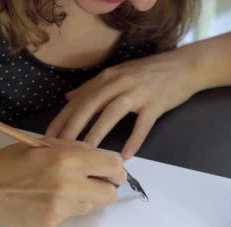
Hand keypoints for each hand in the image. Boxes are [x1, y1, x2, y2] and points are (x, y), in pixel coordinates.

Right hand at [0, 139, 126, 226]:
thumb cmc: (10, 161)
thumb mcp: (44, 144)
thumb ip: (74, 149)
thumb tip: (99, 157)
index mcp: (68, 158)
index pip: (112, 166)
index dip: (116, 170)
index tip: (113, 172)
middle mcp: (69, 184)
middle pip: (110, 193)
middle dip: (106, 188)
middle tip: (95, 184)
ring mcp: (61, 207)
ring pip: (91, 206)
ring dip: (85, 199)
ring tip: (62, 190)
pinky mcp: (52, 223)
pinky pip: (71, 217)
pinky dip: (65, 209)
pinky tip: (45, 201)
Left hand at [45, 50, 198, 158]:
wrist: (183, 67)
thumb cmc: (149, 73)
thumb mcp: (118, 74)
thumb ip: (92, 86)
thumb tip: (68, 97)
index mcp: (107, 77)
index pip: (78, 99)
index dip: (62, 117)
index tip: (46, 136)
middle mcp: (119, 82)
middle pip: (90, 105)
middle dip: (72, 126)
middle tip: (58, 146)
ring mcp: (138, 93)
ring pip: (112, 113)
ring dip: (98, 132)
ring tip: (86, 151)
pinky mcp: (156, 104)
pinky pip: (142, 124)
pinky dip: (134, 140)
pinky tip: (126, 155)